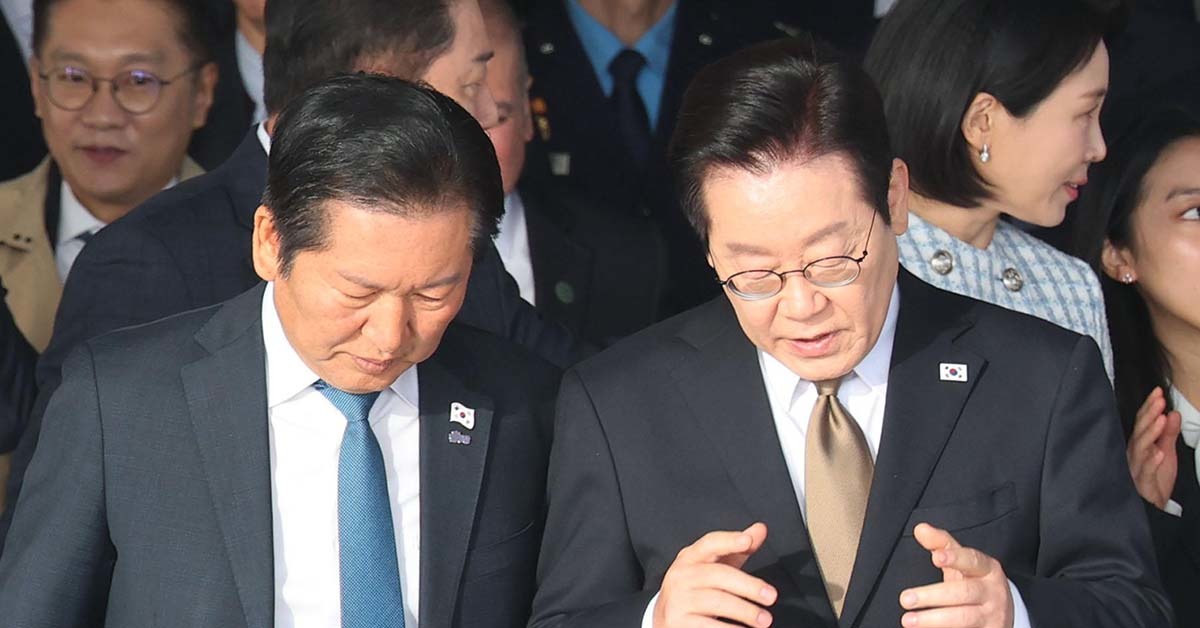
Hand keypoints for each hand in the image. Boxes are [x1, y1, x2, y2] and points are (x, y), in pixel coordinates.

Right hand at [653, 522, 775, 627]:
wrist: (664, 616)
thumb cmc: (696, 588)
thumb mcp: (713, 565)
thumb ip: (736, 549)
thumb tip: (760, 529)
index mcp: (691, 557)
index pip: (709, 543)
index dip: (729, 540)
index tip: (748, 541)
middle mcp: (681, 575)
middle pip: (717, 574)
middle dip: (748, 585)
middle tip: (771, 596)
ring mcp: (678, 599)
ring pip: (716, 601)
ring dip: (744, 611)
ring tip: (764, 619)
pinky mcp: (677, 622)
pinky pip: (708, 626)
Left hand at [899, 523, 1012, 627]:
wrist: (1003, 614)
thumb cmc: (976, 583)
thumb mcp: (963, 562)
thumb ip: (942, 544)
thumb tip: (920, 529)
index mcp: (987, 569)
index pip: (972, 561)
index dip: (955, 559)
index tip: (935, 558)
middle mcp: (993, 593)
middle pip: (964, 593)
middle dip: (934, 596)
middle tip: (906, 598)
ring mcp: (991, 616)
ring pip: (964, 618)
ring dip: (934, 619)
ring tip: (909, 620)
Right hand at [1126, 387, 1180, 509]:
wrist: (1151, 505)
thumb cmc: (1155, 477)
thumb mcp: (1166, 451)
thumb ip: (1168, 433)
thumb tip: (1173, 413)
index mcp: (1140, 443)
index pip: (1143, 421)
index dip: (1150, 406)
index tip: (1158, 392)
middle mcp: (1135, 452)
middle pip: (1140, 430)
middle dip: (1149, 414)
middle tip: (1159, 401)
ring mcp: (1136, 466)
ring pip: (1141, 447)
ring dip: (1151, 433)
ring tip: (1161, 420)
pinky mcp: (1142, 481)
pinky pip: (1146, 470)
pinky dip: (1151, 462)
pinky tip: (1159, 453)